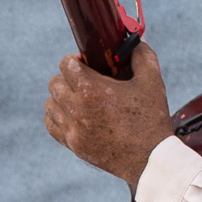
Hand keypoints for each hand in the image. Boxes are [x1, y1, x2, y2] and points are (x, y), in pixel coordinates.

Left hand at [44, 44, 172, 188]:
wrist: (150, 159)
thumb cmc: (151, 120)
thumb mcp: (152, 82)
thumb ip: (142, 56)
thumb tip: (136, 42)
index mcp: (92, 90)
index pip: (66, 64)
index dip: (75, 60)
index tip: (85, 64)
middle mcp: (77, 110)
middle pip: (54, 83)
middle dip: (67, 78)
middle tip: (84, 81)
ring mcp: (73, 130)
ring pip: (50, 104)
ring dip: (61, 97)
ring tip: (78, 99)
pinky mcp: (74, 145)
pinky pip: (51, 125)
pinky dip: (57, 117)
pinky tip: (72, 114)